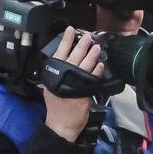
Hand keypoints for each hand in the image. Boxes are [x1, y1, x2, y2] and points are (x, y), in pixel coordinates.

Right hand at [43, 27, 102, 141]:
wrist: (61, 123)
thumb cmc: (57, 106)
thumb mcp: (52, 86)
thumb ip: (58, 73)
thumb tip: (66, 59)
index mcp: (53, 73)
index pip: (59, 53)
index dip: (65, 40)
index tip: (70, 30)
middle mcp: (62, 76)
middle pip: (73, 56)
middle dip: (81, 45)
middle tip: (88, 36)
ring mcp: (74, 83)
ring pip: (84, 65)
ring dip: (92, 55)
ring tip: (98, 47)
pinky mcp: (84, 91)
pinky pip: (92, 78)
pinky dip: (97, 70)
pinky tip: (101, 64)